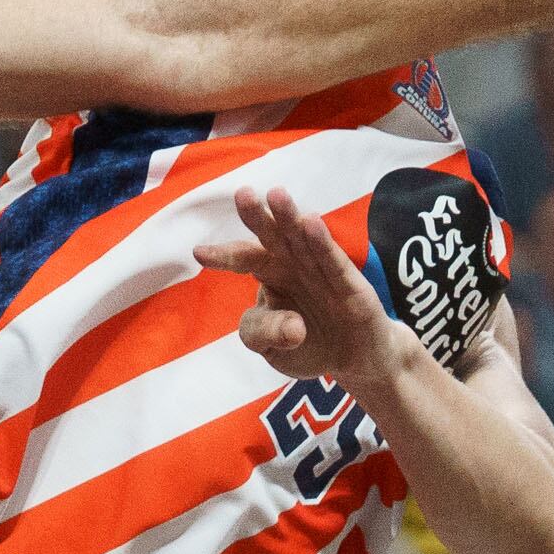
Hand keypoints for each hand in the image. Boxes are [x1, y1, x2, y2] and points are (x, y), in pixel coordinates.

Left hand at [195, 186, 409, 394]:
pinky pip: (333, 261)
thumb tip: (293, 328)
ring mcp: (322, 270)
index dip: (224, 255)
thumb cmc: (306, 345)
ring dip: (290, 218)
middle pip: (273, 237)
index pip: (244, 259)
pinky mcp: (349, 283)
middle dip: (257, 216)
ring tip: (276, 195)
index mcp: (270, 274)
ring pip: (303, 240)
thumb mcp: (271, 349)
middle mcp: (294, 264)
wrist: (353, 358)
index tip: (200, 253)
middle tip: (243, 194)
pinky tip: (311, 223)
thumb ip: (264, 334)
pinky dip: (322, 243)